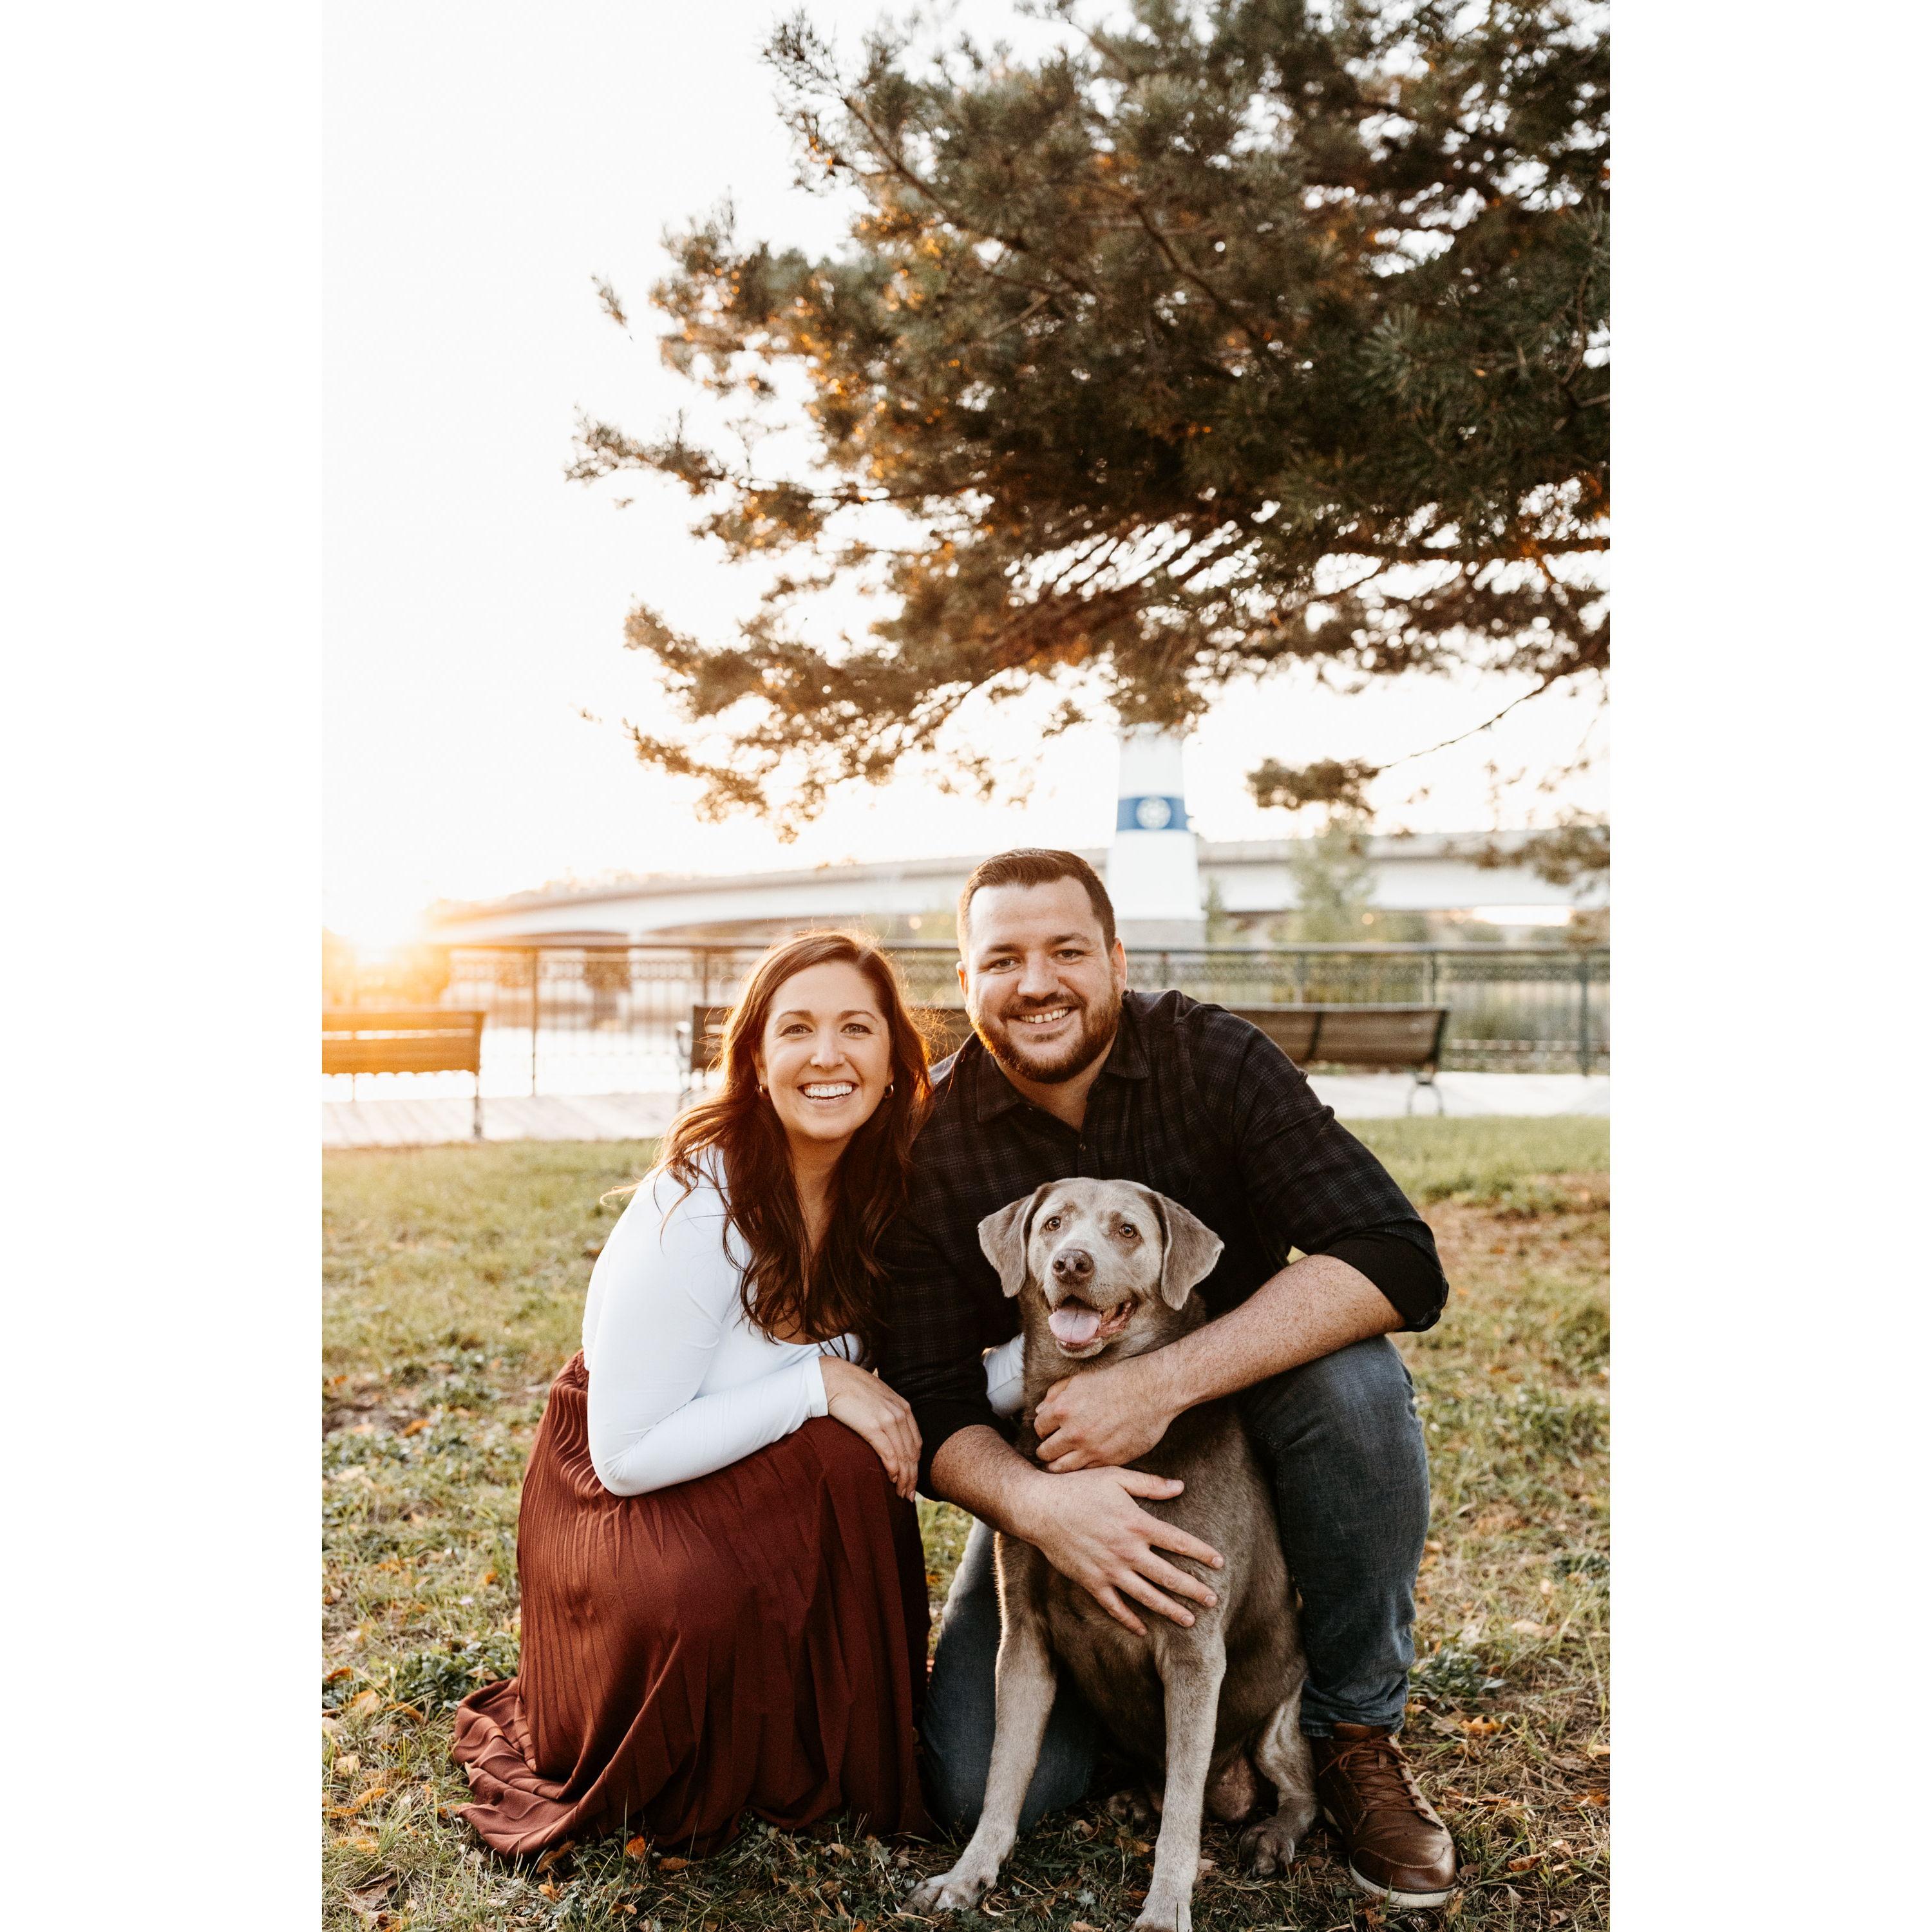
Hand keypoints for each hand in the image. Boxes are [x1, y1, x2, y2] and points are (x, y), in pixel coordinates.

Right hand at [820, 1356, 920, 1500]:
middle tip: (909, 1495)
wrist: (832, 1378)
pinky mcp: (873, 1426)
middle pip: (913, 1453)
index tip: (911, 1479)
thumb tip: (887, 1434)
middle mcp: (900, 1414)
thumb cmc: (851, 1389)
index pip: (917, 1443)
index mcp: (904, 1407)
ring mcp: (888, 1419)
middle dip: (913, 1477)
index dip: (916, 1465)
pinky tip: (891, 1480)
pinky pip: (888, 1453)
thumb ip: (888, 1414)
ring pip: (903, 1457)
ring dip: (904, 1479)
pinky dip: (892, 1469)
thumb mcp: (878, 1399)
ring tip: (901, 1494)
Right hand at [1021, 1465, 1223, 1635]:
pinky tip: (1143, 1630)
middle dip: (1194, 1589)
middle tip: (1213, 1601)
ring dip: (1170, 1610)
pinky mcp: (1092, 1582)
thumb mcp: (1115, 1477)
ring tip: (1190, 1621)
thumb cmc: (1078, 1488)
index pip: (1178, 1542)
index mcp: (1137, 1524)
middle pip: (1168, 1575)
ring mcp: (1110, 1570)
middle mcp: (1127, 1551)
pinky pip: (1115, 1607)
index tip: (1219, 1563)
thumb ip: (1149, 1484)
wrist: (1040, 1508)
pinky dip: (1130, 1620)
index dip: (1201, 1553)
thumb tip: (1180, 1487)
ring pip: (1147, 1596)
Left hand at [1034, 1355, 1178, 1471]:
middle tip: (1052, 1448)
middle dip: (1046, 1449)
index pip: (1039, 1428)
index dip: (1043, 1429)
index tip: (1048, 1431)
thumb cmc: (1119, 1379)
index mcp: (1063, 1409)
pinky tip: (1083, 1462)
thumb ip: (1057, 1393)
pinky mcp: (1110, 1460)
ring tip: (1060, 1461)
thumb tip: (1041, 1410)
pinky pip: (1086, 1471)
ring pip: (1062, 1467)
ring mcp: (1092, 1449)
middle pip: (1046, 1452)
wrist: (1153, 1390)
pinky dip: (1081, 1468)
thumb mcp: (1081, 1378)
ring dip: (1058, 1464)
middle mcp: (1074, 1433)